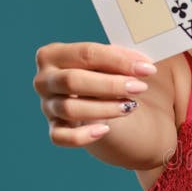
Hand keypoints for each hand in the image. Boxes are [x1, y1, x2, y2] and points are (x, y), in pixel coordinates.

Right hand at [32, 41, 157, 145]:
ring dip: (104, 108)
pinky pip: (60, 136)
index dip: (119, 61)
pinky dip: (81, 136)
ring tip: (130, 106)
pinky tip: (104, 130)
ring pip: (70, 108)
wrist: (98, 103)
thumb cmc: (103, 76)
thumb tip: (144, 65)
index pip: (86, 53)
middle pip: (73, 80)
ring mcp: (47, 106)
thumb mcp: (110, 64)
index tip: (147, 69)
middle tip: (139, 88)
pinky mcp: (54, 128)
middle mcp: (44, 80)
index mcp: (54, 54)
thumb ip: (123, 61)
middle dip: (110, 85)